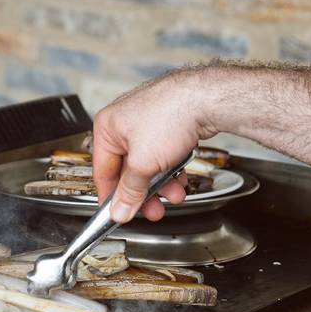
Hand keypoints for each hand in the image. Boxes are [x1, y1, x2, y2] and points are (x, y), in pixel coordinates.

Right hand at [92, 71, 204, 223]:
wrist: (208, 98)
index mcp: (107, 126)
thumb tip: (120, 210)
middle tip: (151, 210)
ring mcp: (147, 121)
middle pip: (128, 170)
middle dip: (143, 193)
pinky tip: (180, 180)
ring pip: (148, 164)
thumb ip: (129, 192)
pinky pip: (163, 155)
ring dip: (162, 185)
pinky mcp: (167, 124)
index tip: (119, 213)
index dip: (111, 197)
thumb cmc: (172, 114)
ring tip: (173, 195)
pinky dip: (171, 170)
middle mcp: (124, 122)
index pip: (102, 171)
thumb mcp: (144, 164)